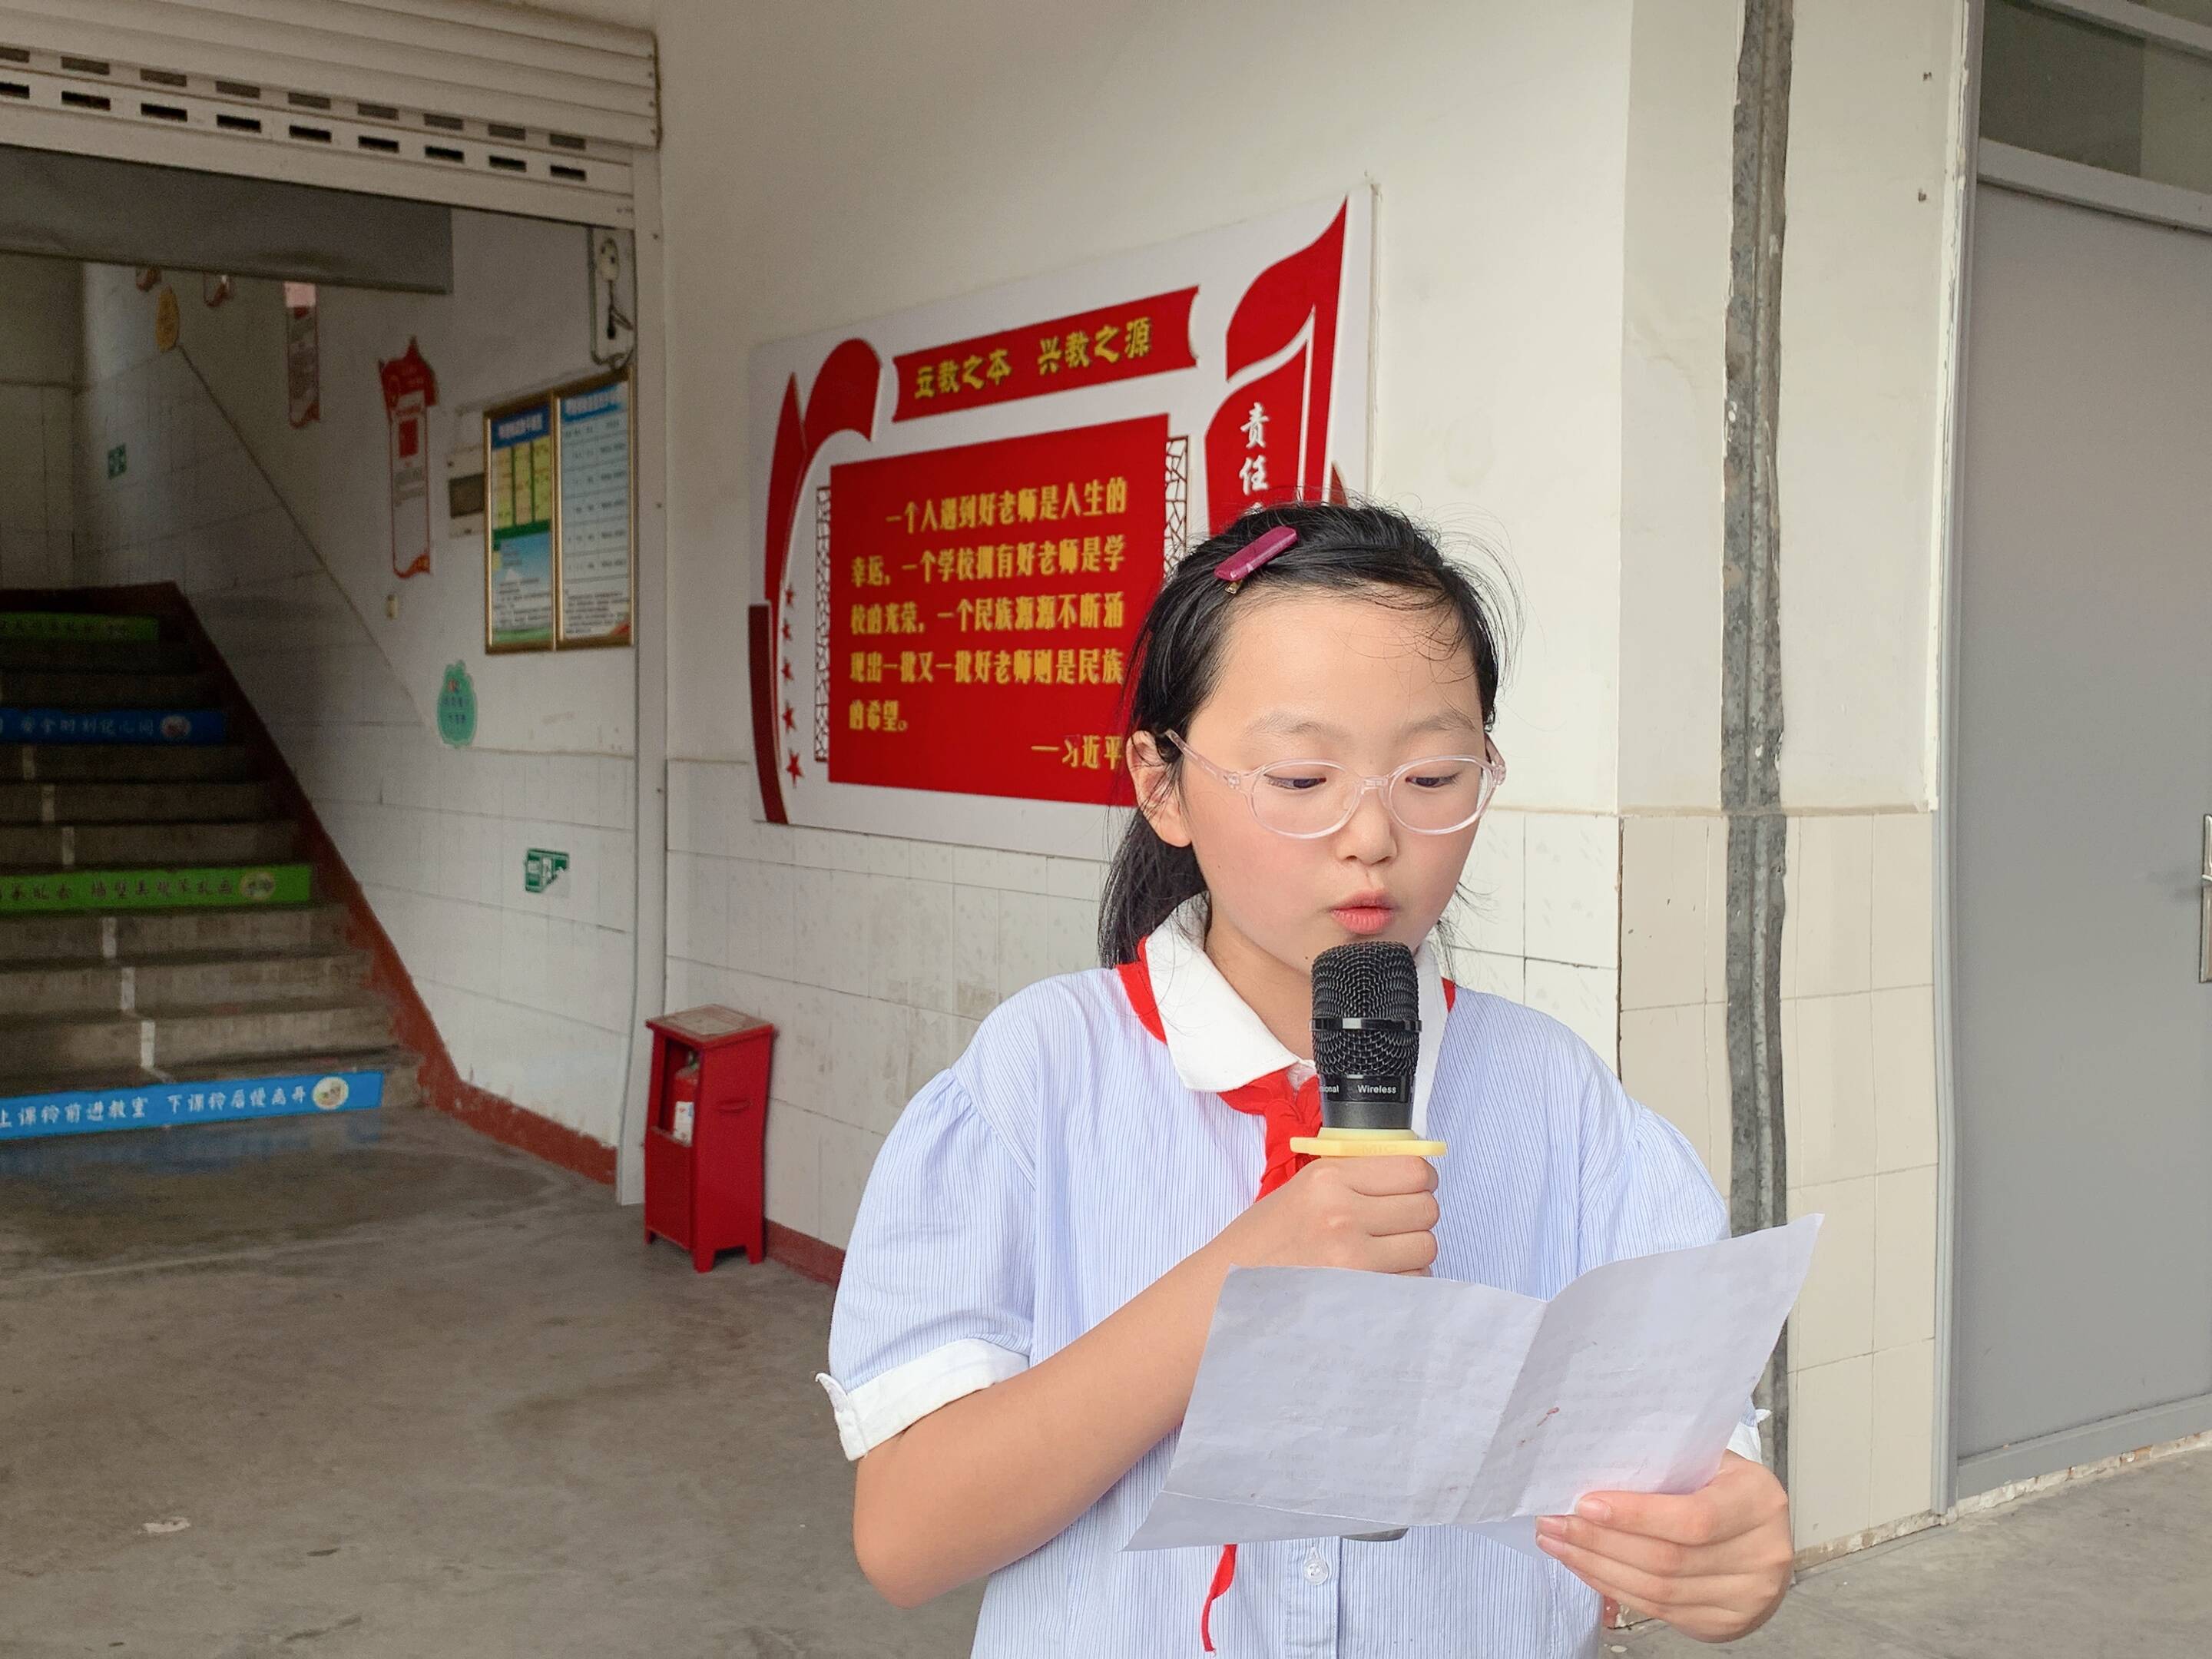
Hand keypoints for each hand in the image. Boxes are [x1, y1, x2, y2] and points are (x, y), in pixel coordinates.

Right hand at [1205, 1156, 1437, 1276]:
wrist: (1226, 1291)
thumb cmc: (1263, 1240)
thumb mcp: (1302, 1190)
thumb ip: (1355, 1179)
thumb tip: (1415, 1176)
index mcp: (1328, 1178)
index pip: (1414, 1170)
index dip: (1420, 1181)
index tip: (1412, 1189)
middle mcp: (1343, 1214)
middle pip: (1427, 1209)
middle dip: (1416, 1217)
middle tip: (1395, 1225)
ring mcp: (1353, 1259)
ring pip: (1426, 1247)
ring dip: (1412, 1251)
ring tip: (1382, 1254)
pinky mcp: (1360, 1296)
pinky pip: (1413, 1283)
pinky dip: (1403, 1281)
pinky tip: (1376, 1279)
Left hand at [1535, 1453, 1792, 1641]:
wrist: (1763, 1540)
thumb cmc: (1725, 1490)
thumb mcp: (1710, 1464)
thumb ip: (1666, 1466)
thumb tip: (1595, 1469)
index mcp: (1758, 1501)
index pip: (1692, 1518)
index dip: (1634, 1516)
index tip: (1584, 1504)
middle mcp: (1761, 1553)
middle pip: (1667, 1559)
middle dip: (1600, 1542)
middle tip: (1554, 1523)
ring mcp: (1746, 1596)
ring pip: (1658, 1590)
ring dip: (1597, 1567)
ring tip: (1559, 1544)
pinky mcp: (1725, 1623)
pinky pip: (1659, 1611)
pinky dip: (1615, 1588)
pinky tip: (1587, 1568)